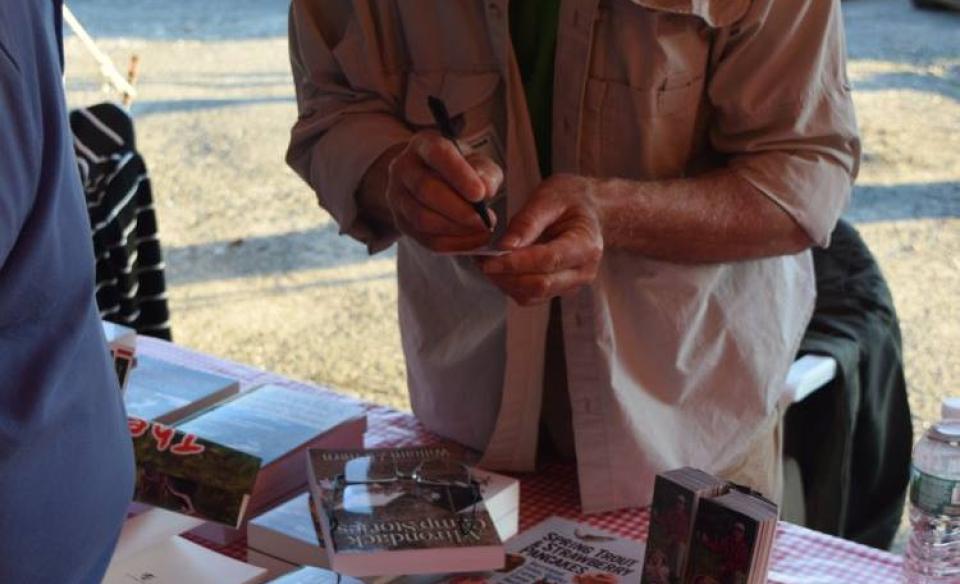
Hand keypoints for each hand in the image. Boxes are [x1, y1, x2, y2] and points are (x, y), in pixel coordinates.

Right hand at [385, 131, 501, 252]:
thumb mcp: (478, 163)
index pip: (437, 154)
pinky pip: (425, 240)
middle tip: (485, 220)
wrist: (435, 183)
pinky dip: (453, 244)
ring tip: (482, 230)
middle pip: (425, 190)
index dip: (458, 174)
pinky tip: (473, 240)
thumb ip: (485, 173)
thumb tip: (485, 191)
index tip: (480, 194)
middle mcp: (403, 168)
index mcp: (423, 145)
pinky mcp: (401, 223)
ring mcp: (397, 197)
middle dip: (459, 209)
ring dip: (456, 229)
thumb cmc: (462, 170)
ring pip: (422, 218)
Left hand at [479, 174, 603, 305]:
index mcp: (586, 245)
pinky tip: (499, 267)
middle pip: (540, 285)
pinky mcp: (558, 289)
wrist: (590, 209)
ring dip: (505, 282)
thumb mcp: (549, 197)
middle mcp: (582, 271)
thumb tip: (504, 247)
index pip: (548, 261)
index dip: (515, 263)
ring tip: (486, 261)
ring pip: (532, 295)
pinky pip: (530, 296)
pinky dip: (510, 285)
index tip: (487, 260)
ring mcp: (571, 284)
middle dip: (506, 276)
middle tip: (481, 260)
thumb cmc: (571, 198)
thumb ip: (527, 222)